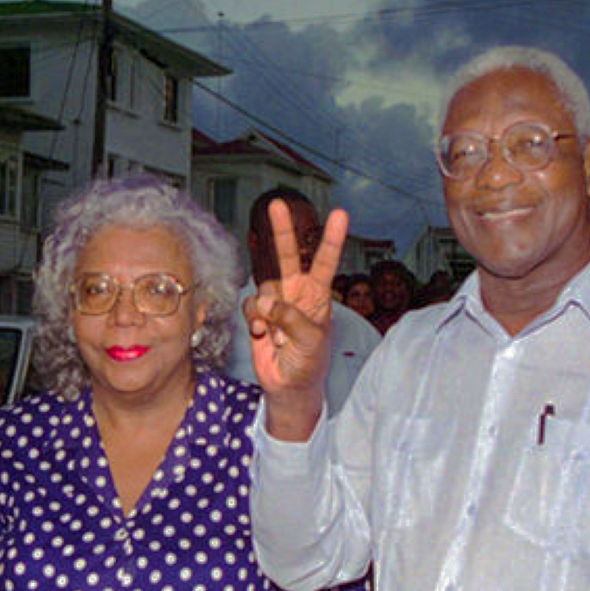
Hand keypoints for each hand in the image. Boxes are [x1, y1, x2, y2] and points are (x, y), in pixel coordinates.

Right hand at [245, 199, 348, 396]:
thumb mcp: (311, 340)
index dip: (331, 238)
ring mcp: (276, 303)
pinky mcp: (258, 314)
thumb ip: (291, 317)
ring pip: (263, 287)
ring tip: (274, 333)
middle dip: (282, 231)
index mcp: (318, 296)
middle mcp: (297, 293)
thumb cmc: (309, 363)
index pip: (325, 262)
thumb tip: (267, 301)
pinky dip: (253, 318)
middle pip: (288, 256)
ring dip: (265, 310)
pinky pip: (250, 304)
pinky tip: (261, 333)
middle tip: (277, 204)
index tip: (340, 214)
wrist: (288, 386)